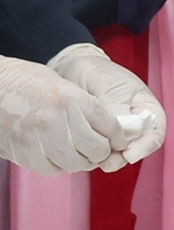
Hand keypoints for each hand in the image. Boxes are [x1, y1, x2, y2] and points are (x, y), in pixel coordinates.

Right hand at [0, 54, 119, 174]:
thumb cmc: (14, 79)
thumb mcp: (55, 81)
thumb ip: (80, 104)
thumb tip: (100, 128)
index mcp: (71, 99)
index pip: (110, 127)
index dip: (117, 137)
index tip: (115, 140)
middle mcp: (59, 121)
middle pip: (96, 150)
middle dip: (98, 151)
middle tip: (92, 148)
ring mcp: (40, 140)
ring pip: (75, 164)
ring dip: (77, 160)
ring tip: (69, 151)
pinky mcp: (23, 154)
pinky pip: (52, 169)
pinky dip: (55, 165)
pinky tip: (49, 153)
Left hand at [49, 43, 167, 169]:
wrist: (75, 69)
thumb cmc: (99, 73)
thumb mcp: (113, 87)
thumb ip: (119, 109)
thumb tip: (122, 132)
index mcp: (148, 111)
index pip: (154, 135)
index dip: (144, 147)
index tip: (129, 154)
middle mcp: (136, 126)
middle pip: (135, 149)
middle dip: (120, 157)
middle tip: (104, 161)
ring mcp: (117, 133)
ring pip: (116, 153)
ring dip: (105, 158)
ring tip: (90, 157)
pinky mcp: (99, 136)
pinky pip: (99, 149)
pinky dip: (92, 153)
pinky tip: (81, 151)